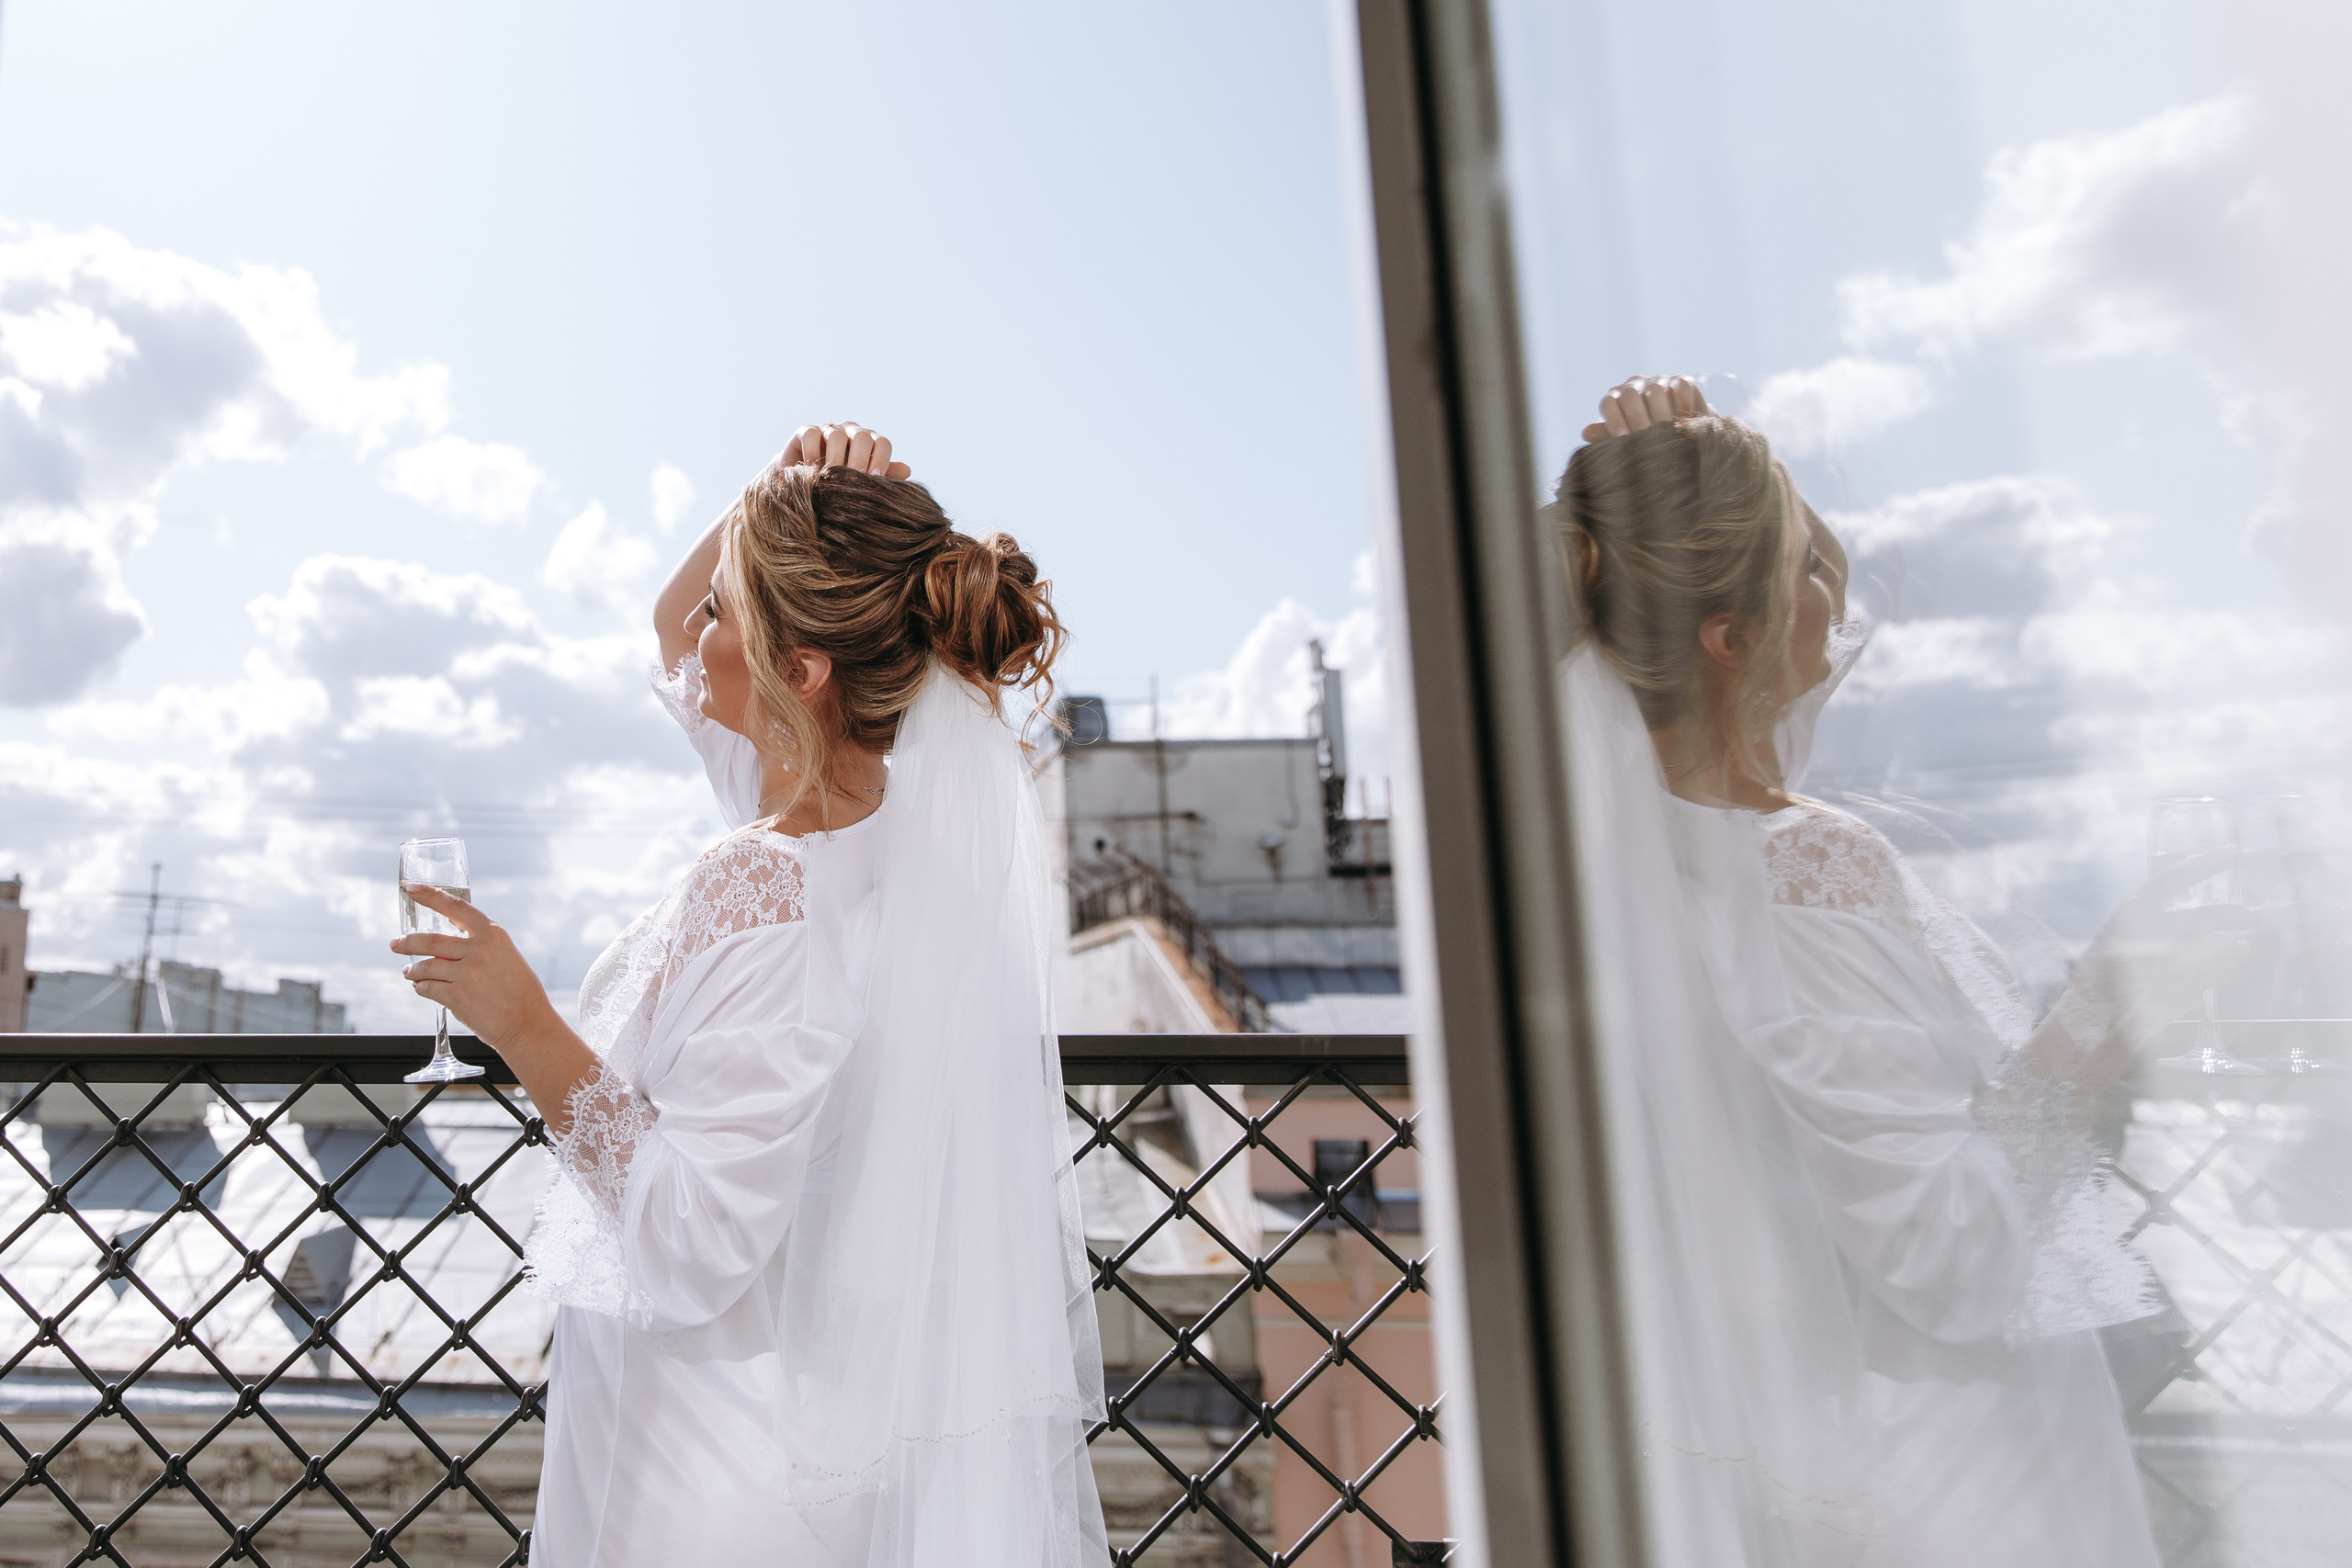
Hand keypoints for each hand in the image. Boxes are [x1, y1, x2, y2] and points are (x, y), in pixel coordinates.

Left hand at [391, 885, 564, 1055]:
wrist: (527, 1023)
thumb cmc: (519, 991)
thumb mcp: (506, 956)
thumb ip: (479, 946)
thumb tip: (445, 945)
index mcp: (493, 934)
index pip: (456, 907)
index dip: (431, 896)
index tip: (413, 889)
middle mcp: (479, 950)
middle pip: (430, 940)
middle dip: (407, 942)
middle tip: (396, 944)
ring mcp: (466, 974)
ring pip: (425, 966)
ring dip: (412, 970)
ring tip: (409, 972)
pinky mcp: (456, 997)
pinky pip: (427, 988)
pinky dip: (421, 987)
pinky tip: (421, 987)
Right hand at [781, 422, 911, 478]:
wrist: (803, 483)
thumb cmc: (839, 484)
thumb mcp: (861, 482)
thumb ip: (884, 476)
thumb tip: (908, 470)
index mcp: (869, 443)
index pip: (882, 443)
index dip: (882, 459)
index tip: (875, 479)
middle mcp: (851, 432)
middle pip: (862, 437)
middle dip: (859, 460)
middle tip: (852, 482)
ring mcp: (828, 430)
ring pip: (837, 435)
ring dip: (835, 459)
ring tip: (830, 479)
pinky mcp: (805, 431)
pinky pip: (811, 435)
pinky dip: (812, 452)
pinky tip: (812, 471)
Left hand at [1581, 375, 1709, 443]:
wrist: (1682, 439)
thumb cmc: (1648, 442)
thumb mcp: (1628, 441)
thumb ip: (1607, 436)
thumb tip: (1586, 433)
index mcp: (1617, 399)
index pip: (1609, 402)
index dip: (1614, 420)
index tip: (1623, 439)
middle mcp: (1635, 385)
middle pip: (1630, 395)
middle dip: (1637, 418)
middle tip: (1646, 437)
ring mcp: (1658, 381)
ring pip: (1655, 389)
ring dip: (1661, 413)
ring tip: (1667, 433)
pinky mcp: (1681, 381)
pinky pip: (1679, 386)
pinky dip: (1682, 403)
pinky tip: (1685, 420)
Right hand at [2052, 847, 2259, 1058]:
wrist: (2086, 1028)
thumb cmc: (2095, 987)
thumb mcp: (2113, 945)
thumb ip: (2146, 931)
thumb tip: (2191, 926)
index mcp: (2127, 916)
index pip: (2171, 880)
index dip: (2202, 864)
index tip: (2231, 852)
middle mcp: (2149, 934)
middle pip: (2204, 916)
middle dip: (2234, 916)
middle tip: (2255, 917)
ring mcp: (2166, 963)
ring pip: (2216, 947)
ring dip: (2233, 948)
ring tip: (2242, 948)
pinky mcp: (2181, 990)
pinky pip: (2216, 973)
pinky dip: (2227, 968)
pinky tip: (2232, 965)